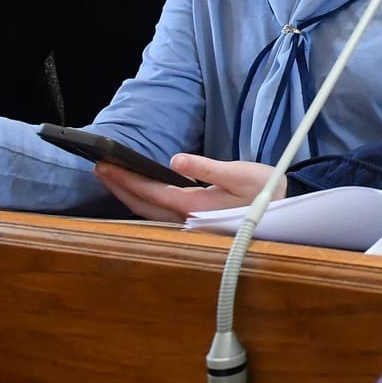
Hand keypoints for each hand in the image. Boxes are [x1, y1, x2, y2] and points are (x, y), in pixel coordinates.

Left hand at [94, 154, 281, 223]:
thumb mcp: (240, 174)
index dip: (126, 179)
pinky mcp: (194, 219)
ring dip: (128, 194)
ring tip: (111, 177)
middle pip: (143, 205)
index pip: (152, 192)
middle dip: (119, 187)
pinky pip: (158, 211)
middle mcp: (187, 219)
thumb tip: (175, 160)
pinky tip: (137, 190)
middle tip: (99, 168)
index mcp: (196, 207)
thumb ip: (207, 168)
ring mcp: (189, 222)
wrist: (282, 212)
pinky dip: (142, 199)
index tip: (106, 165)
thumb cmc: (265, 191)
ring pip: (148, 211)